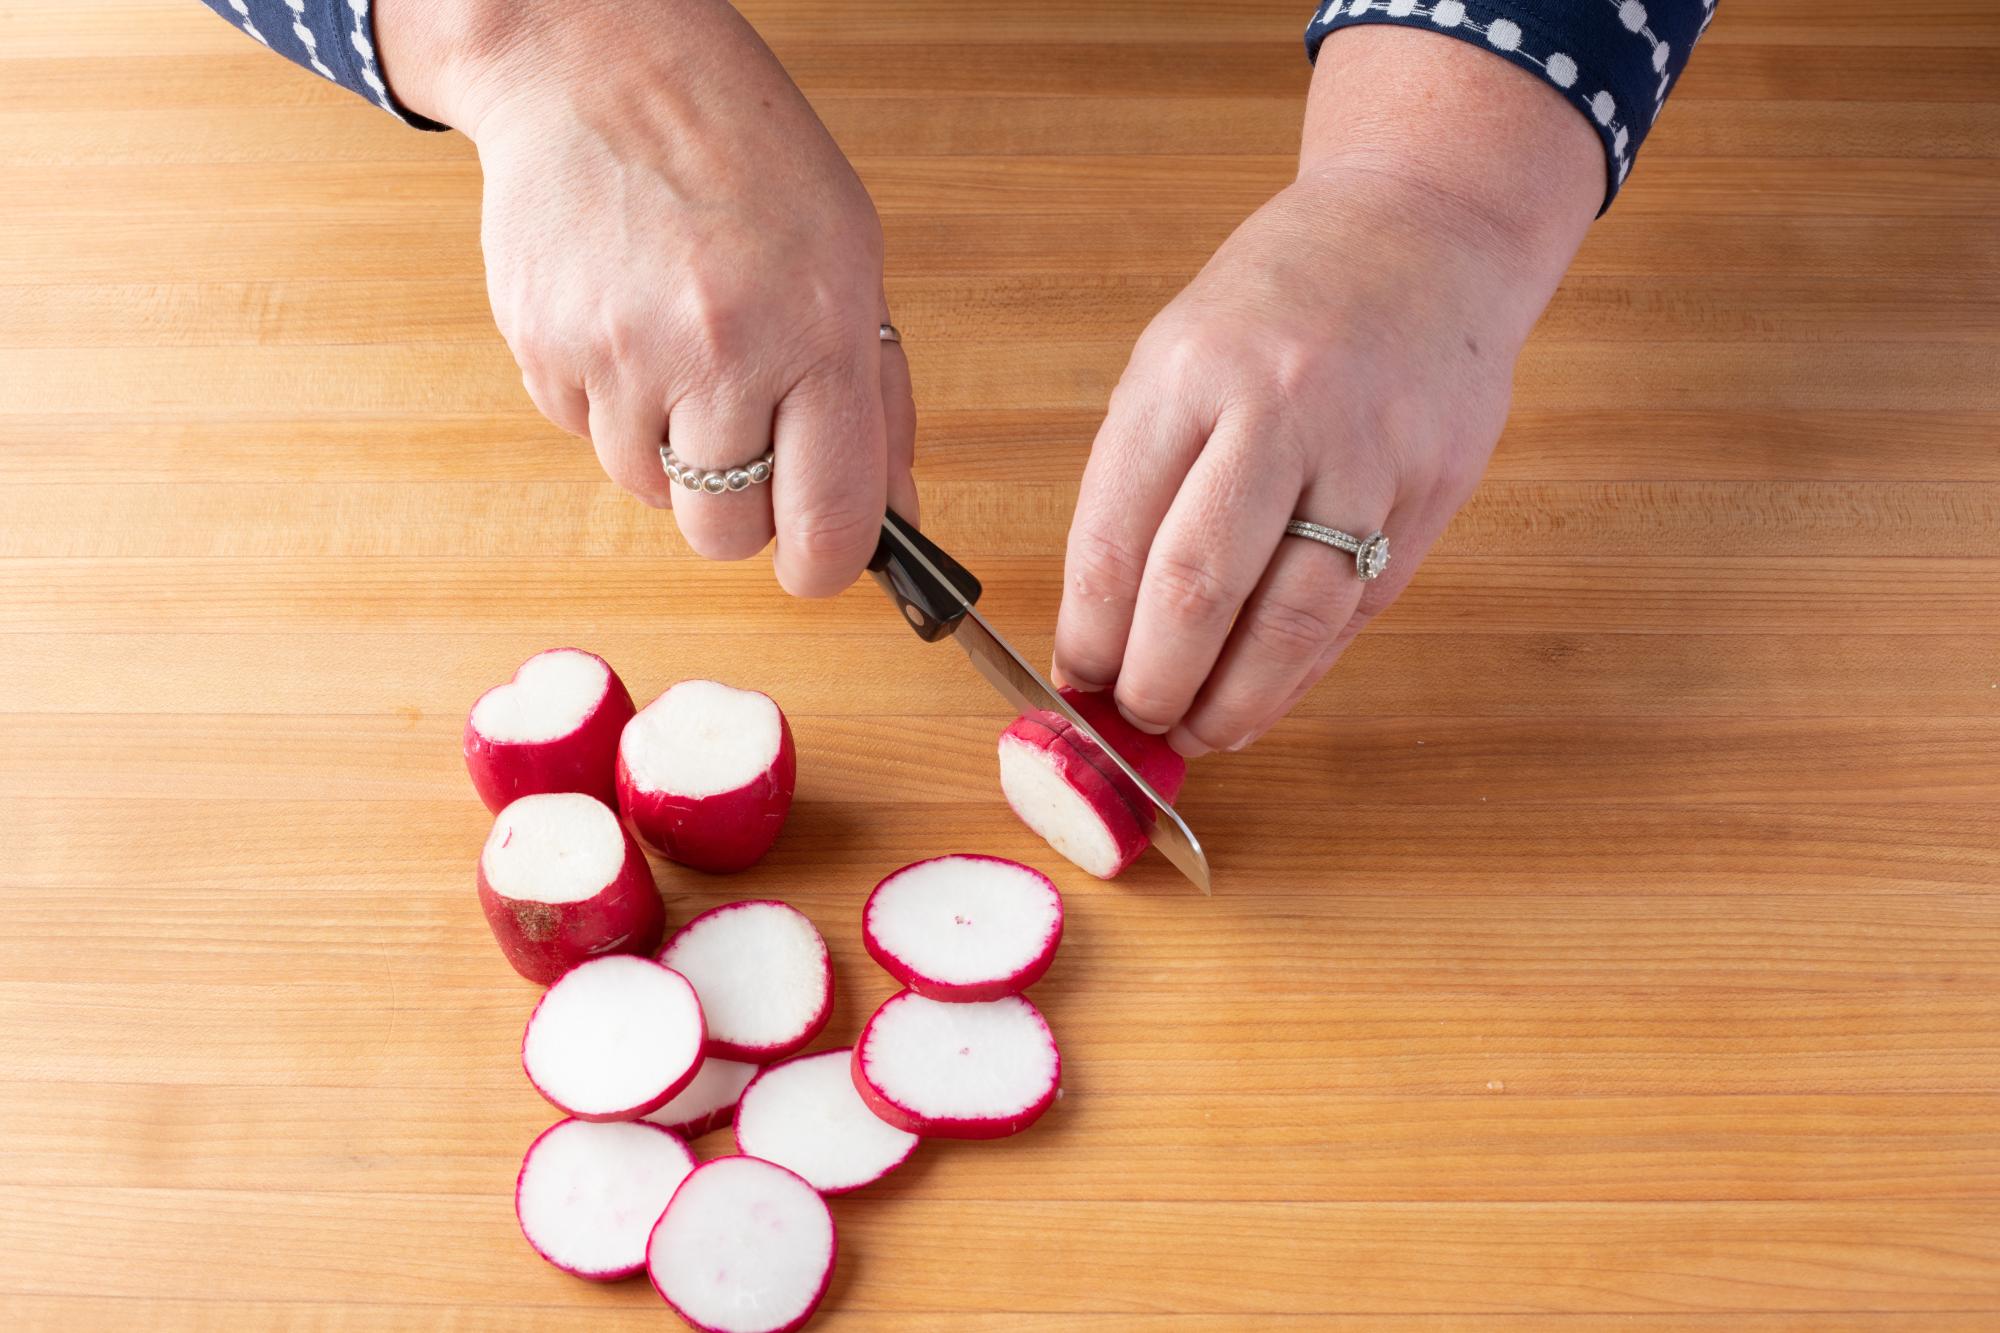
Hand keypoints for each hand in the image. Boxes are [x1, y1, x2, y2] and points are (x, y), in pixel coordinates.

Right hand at [377, 0, 913, 594]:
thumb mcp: (852, 263)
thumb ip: (876, 402)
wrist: (598, 68)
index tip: (820, 562)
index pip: (829, 523)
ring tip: (689, 361)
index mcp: (815, 331)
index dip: (826, 566)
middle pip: (725, 536)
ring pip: (653, 496)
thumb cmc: (744, 157)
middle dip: (744, 516)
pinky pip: (590, 441)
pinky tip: (633, 331)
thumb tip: (891, 520)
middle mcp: (716, 353)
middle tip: (751, 450)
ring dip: (676, 457)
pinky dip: (617, 412)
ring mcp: (618, 358)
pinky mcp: (544, 355)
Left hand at [1052, 27, 1601, 755]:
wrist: (1428, 229)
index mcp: (1187, 373)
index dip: (1091, 634)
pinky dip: (1304, 668)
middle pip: (1199, 589)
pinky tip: (1269, 691)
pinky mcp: (1432, 489)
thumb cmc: (1281, 301)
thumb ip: (1141, 483)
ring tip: (1203, 733)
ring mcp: (1367, 452)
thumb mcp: (1178, 357)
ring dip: (1239, 700)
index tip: (1077, 683)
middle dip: (1157, 683)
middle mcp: (1278, 410)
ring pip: (1293, 618)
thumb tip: (1104, 626)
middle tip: (1138, 724)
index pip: (1118, 537)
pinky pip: (1358, 607)